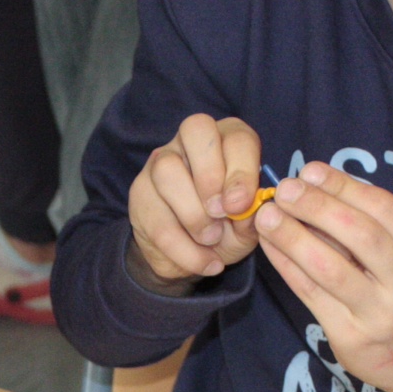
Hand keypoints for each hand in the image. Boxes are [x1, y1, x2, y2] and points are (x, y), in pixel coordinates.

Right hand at [129, 114, 265, 281]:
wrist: (192, 256)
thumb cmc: (227, 228)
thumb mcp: (248, 226)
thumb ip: (252, 215)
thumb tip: (248, 209)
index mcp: (227, 141)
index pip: (236, 136)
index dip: (241, 168)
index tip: (241, 205)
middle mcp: (191, 142)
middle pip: (195, 129)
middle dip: (211, 175)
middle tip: (221, 213)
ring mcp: (161, 163)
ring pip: (168, 170)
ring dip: (193, 214)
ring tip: (211, 240)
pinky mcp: (140, 192)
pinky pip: (157, 217)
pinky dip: (185, 249)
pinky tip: (204, 262)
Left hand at [255, 162, 392, 391]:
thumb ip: (372, 225)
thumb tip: (313, 184)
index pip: (384, 209)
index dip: (343, 186)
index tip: (310, 171)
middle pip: (358, 235)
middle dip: (316, 206)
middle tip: (284, 189)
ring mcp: (379, 315)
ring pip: (329, 267)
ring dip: (292, 236)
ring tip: (267, 216)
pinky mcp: (350, 337)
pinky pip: (310, 294)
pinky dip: (286, 265)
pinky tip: (270, 245)